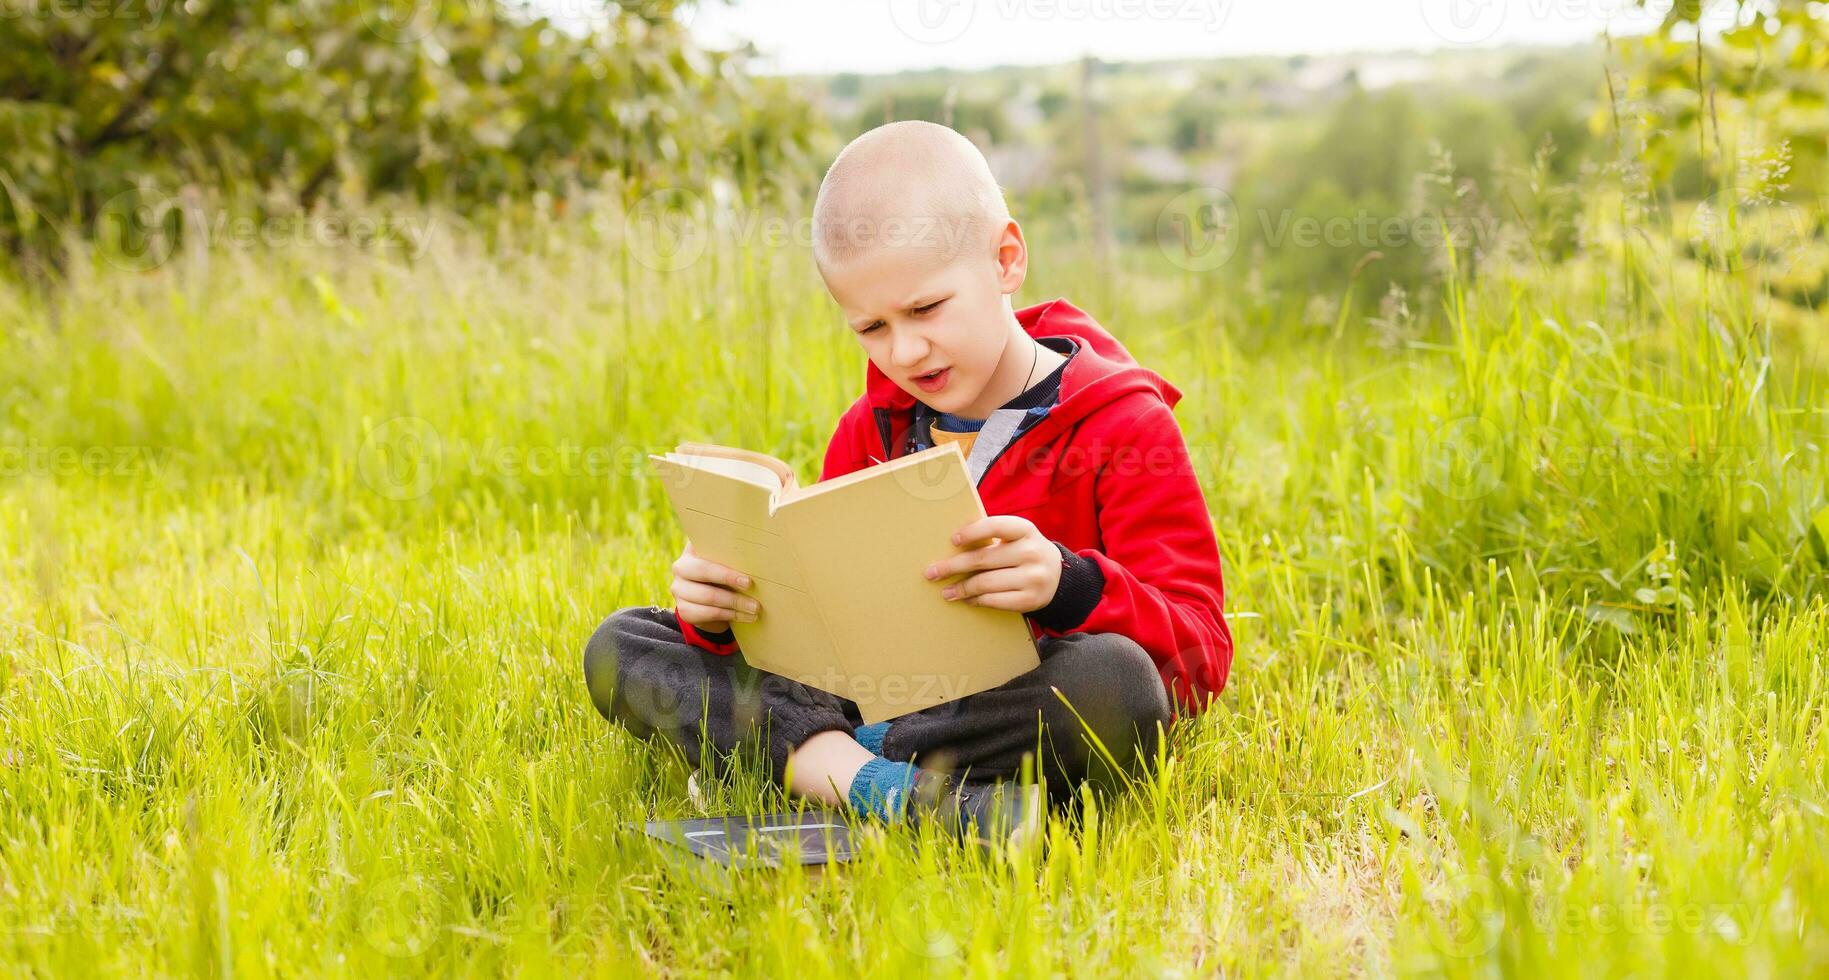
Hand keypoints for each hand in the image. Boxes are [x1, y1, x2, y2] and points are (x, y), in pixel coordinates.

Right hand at [670, 541, 759, 632]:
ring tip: (754, 608)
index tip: (747, 579)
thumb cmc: (725, 573)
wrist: (712, 600)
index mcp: (692, 550)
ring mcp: (679, 589)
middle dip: (730, 580)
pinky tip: (745, 617)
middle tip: (751, 588)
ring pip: (707, 596)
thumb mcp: (727, 561)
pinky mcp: (683, 609)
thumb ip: (735, 556)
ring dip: (734, 603)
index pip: (706, 551)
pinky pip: (707, 613)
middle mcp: (680, 567)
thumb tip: (760, 558)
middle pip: (704, 571)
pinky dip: (729, 615)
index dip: (725, 566)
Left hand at [923, 515, 1062, 613]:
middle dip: (953, 566)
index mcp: (1026, 530)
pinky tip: (966, 599)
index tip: (953, 540)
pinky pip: (995, 600)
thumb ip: (993, 536)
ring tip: (946, 591)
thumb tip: (953, 544)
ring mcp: (1033, 578)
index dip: (972, 532)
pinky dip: (976, 600)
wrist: (1060, 577)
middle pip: (983, 559)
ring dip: (961, 588)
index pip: (995, 526)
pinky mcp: (1030, 600)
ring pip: (986, 583)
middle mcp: (1032, 552)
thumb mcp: (1018, 537)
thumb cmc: (1026, 552)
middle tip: (932, 572)